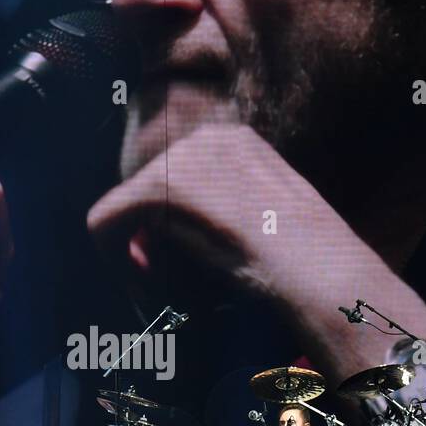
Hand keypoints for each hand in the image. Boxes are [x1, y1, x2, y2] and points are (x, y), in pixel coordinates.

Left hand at [87, 124, 425, 381]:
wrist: (321, 272)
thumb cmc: (307, 263)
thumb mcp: (264, 226)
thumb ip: (216, 221)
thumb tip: (155, 238)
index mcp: (237, 142)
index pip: (179, 178)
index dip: (167, 228)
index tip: (176, 264)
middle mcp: (207, 138)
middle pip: (147, 190)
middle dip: (145, 239)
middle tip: (158, 280)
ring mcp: (183, 159)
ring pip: (125, 206)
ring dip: (133, 250)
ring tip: (155, 288)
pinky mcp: (159, 189)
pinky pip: (104, 221)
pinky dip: (112, 257)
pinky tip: (137, 285)